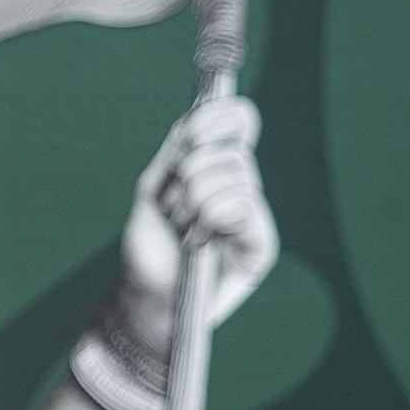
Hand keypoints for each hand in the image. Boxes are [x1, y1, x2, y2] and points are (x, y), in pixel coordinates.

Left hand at [117, 96, 278, 347]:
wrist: (148, 297)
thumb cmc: (149, 247)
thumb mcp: (155, 190)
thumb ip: (177, 152)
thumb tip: (201, 111)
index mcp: (218, 168)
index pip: (240, 122)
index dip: (218, 118)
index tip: (189, 134)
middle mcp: (242, 186)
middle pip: (229, 150)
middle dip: (188, 177)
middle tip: (174, 211)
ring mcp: (254, 214)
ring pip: (234, 174)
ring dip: (193, 202)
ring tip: (184, 230)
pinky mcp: (261, 244)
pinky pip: (243, 205)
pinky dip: (212, 217)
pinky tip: (202, 241)